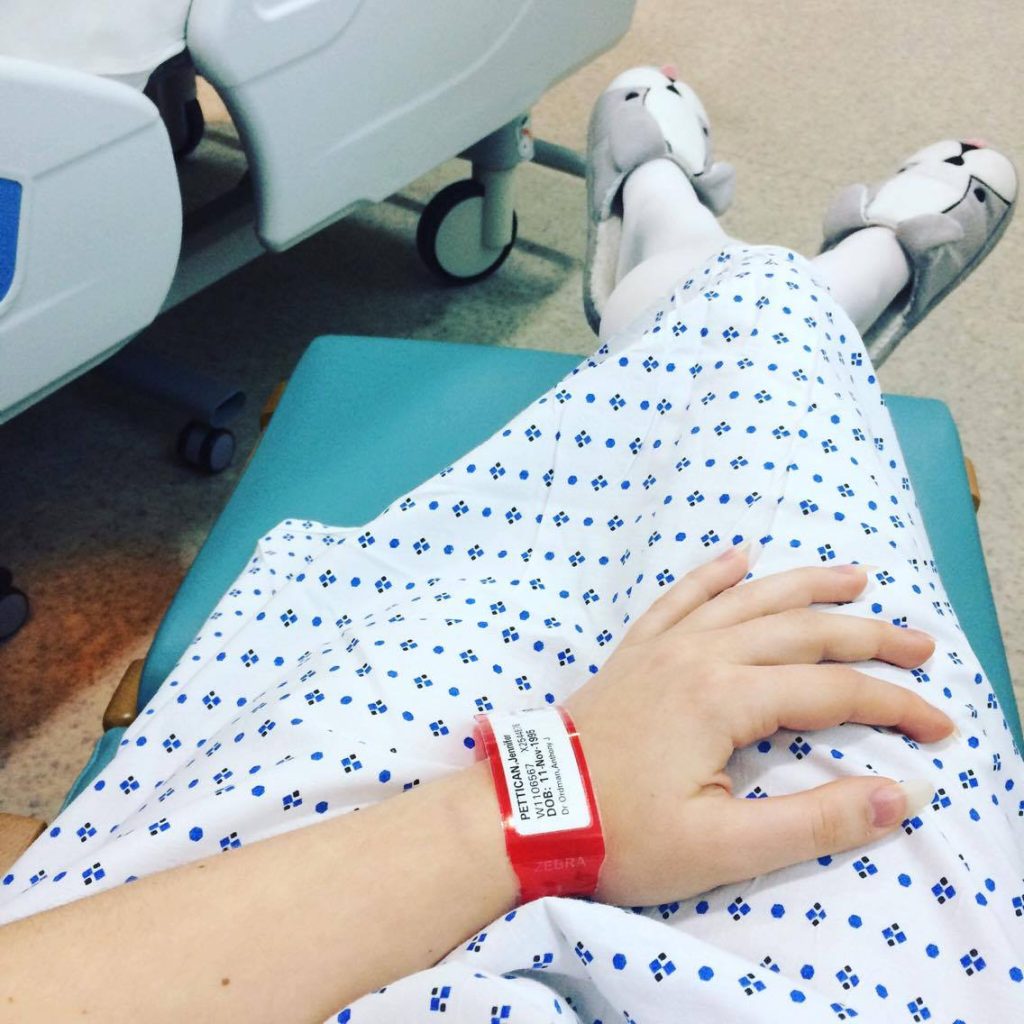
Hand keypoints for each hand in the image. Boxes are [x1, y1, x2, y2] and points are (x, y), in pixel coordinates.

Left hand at [564, 545, 952, 905]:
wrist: (527, 812)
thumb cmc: (620, 834)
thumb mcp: (722, 848)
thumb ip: (813, 821)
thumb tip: (899, 795)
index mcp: (724, 698)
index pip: (833, 690)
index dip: (895, 705)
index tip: (940, 726)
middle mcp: (699, 655)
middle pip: (802, 631)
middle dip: (869, 636)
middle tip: (921, 643)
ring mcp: (664, 647)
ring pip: (749, 601)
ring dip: (806, 586)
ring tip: (855, 574)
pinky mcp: (637, 652)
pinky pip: (681, 597)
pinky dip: (713, 574)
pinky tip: (738, 555)